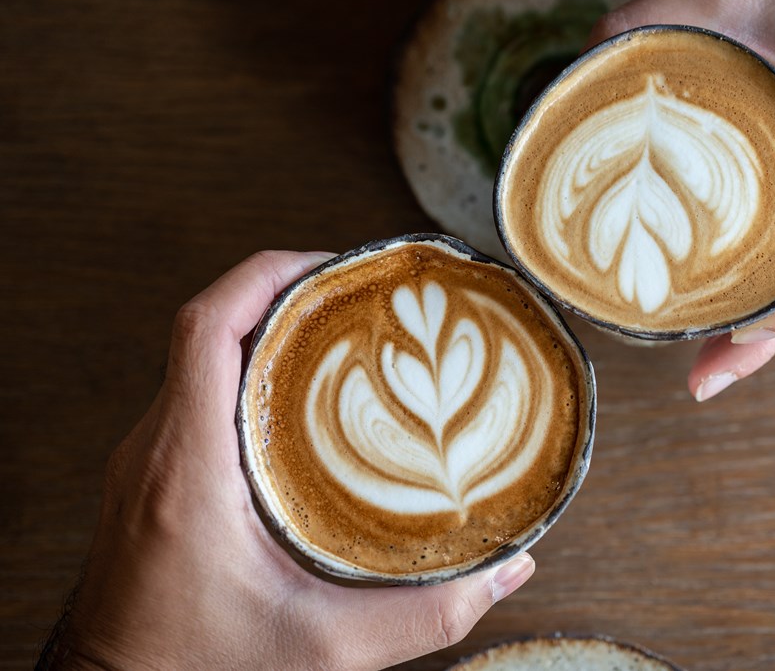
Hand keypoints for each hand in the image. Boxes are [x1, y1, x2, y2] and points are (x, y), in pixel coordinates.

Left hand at [42, 251, 534, 669]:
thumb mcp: (322, 650)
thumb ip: (424, 616)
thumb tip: (502, 573)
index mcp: (188, 468)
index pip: (206, 326)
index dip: (267, 274)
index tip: (331, 264)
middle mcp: (158, 449)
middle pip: (208, 325)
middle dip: (284, 291)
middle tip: (357, 291)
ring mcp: (149, 460)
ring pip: (199, 356)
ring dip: (265, 327)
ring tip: (338, 328)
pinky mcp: (154, 477)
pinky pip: (196, 391)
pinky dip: (248, 369)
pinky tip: (301, 393)